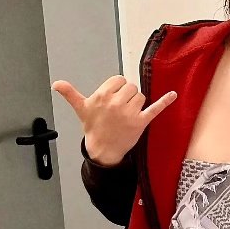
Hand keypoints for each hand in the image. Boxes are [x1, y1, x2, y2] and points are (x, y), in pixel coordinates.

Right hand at [51, 75, 176, 165]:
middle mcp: (116, 103)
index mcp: (102, 96)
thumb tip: (56, 84)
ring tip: (127, 114)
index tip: (113, 98)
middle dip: (127, 95)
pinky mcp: (141, 122)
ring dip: (136, 102)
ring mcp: (129, 113)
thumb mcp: (81, 109)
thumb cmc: (93, 127)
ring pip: (141, 96)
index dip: (117, 88)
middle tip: (119, 108)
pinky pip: (155, 108)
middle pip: (131, 87)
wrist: (102, 149)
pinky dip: (165, 101)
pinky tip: (173, 94)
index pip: (119, 80)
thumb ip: (70, 94)